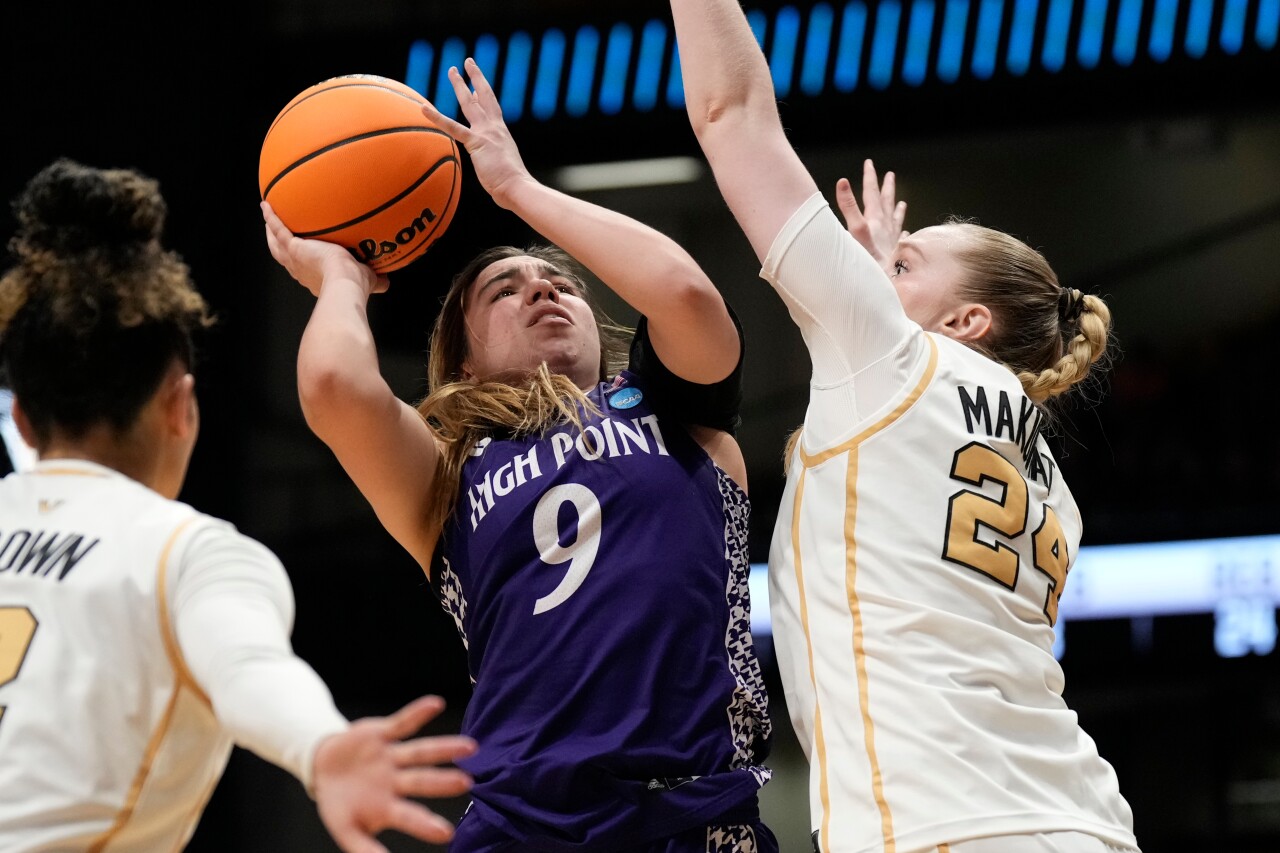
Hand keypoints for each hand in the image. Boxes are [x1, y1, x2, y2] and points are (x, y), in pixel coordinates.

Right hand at [261, 201, 387, 297]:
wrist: (345, 283)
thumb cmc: (357, 285)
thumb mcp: (368, 280)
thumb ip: (378, 280)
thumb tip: (387, 282)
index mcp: (316, 278)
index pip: (306, 268)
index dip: (304, 261)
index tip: (304, 254)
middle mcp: (301, 270)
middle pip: (285, 256)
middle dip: (280, 245)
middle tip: (276, 233)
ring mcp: (294, 259)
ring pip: (276, 244)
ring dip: (270, 231)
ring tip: (267, 216)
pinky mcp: (293, 248)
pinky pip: (278, 229)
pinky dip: (271, 217)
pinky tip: (266, 205)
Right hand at [312, 694, 476, 852]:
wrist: (322, 766)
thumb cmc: (339, 802)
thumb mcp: (345, 829)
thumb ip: (363, 849)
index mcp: (389, 806)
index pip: (410, 816)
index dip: (425, 824)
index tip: (447, 833)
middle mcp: (397, 779)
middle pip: (423, 780)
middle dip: (443, 782)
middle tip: (467, 782)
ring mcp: (392, 755)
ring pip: (421, 751)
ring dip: (444, 748)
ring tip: (470, 746)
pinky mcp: (384, 732)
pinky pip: (403, 722)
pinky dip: (418, 713)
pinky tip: (435, 703)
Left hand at [421, 57, 531, 209]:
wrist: (517, 187)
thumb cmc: (513, 186)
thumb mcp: (504, 168)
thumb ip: (496, 164)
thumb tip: (494, 173)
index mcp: (502, 133)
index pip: (492, 108)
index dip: (484, 94)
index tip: (478, 85)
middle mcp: (495, 128)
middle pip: (484, 97)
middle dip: (476, 78)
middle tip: (468, 63)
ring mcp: (486, 133)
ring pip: (470, 103)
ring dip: (460, 85)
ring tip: (451, 70)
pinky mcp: (476, 142)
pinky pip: (453, 127)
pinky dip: (437, 117)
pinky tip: (423, 108)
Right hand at [835, 159, 907, 275]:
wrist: (888, 284)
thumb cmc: (869, 261)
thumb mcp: (856, 231)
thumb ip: (849, 207)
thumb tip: (843, 182)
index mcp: (875, 220)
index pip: (872, 193)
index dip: (870, 177)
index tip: (869, 164)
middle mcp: (886, 228)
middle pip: (887, 202)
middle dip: (886, 187)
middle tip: (889, 175)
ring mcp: (892, 240)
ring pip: (896, 219)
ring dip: (897, 208)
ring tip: (902, 201)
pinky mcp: (896, 253)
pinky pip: (901, 238)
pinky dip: (902, 232)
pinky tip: (905, 233)